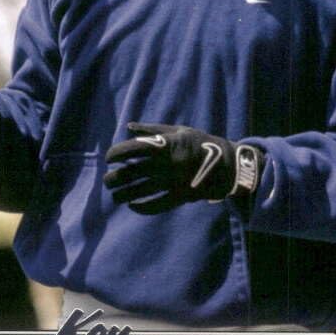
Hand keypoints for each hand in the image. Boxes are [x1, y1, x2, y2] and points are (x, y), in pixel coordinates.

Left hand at [104, 122, 262, 213]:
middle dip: (115, 178)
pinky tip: (132, 205)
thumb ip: (153, 129)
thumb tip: (129, 126)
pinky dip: (142, 207)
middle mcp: (168, 164)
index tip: (109, 159)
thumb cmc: (201, 143)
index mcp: (167, 144)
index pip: (135, 148)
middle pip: (133, 173)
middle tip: (108, 180)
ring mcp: (174, 182)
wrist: (227, 164)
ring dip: (124, 195)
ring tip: (115, 195)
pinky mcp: (180, 197)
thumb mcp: (180, 131)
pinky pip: (157, 205)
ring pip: (141, 191)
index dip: (118, 153)